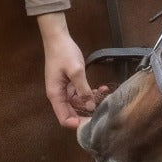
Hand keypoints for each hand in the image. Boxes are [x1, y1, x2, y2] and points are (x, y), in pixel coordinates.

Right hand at [36, 12, 107, 128]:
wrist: (58, 37)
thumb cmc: (63, 53)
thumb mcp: (76, 71)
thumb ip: (84, 89)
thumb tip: (91, 107)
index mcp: (56, 95)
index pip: (64, 118)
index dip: (76, 124)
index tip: (91, 124)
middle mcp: (59, 95)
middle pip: (72, 113)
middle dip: (87, 114)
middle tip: (102, 114)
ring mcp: (65, 88)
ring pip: (79, 103)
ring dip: (91, 101)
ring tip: (105, 95)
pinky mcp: (70, 82)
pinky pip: (81, 93)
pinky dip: (90, 92)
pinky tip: (102, 88)